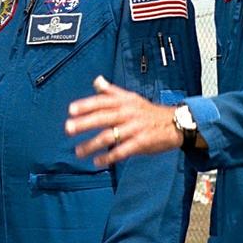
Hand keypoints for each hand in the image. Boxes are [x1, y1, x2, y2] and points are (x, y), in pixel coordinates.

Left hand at [66, 76, 181, 166]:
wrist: (174, 123)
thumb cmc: (148, 111)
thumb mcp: (131, 97)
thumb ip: (111, 91)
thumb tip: (96, 80)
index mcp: (124, 102)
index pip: (102, 102)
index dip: (86, 105)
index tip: (70, 110)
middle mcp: (128, 113)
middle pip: (103, 118)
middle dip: (84, 123)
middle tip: (68, 129)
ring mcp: (134, 128)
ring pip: (110, 136)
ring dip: (92, 145)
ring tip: (78, 152)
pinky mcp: (141, 142)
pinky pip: (122, 151)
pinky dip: (109, 157)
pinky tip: (98, 162)